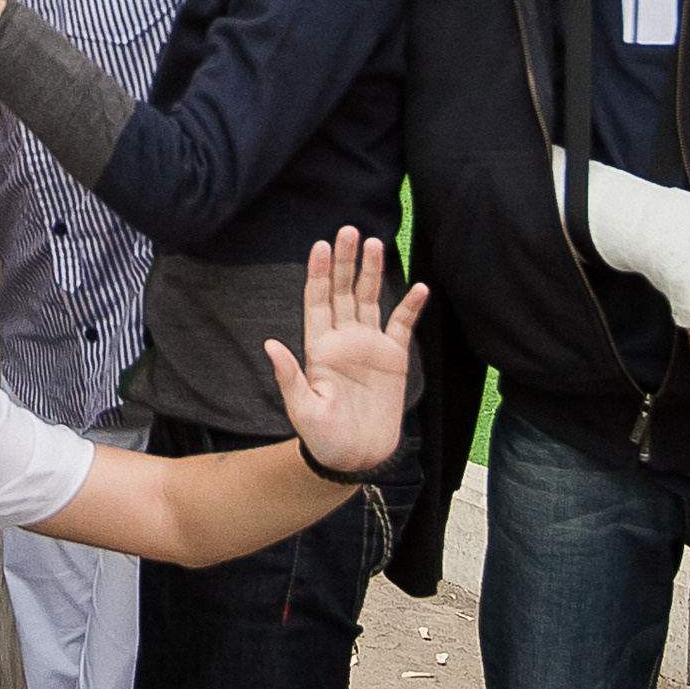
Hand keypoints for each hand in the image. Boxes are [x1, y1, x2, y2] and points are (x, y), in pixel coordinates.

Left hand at [265, 229, 423, 482]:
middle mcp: (343, 340)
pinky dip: (410, 306)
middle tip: (349, 230)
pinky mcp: (393, 359)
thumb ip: (290, 376)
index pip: (317, 301)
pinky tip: (419, 286)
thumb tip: (270, 345)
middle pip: (343, 291)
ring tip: (376, 242)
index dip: (318, 273)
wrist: (356, 458)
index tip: (321, 245)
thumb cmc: (324, 438)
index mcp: (319, 348)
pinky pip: (402, 326)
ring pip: (370, 299)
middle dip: (345, 261)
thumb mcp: (303, 409)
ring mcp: (369, 347)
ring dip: (372, 272)